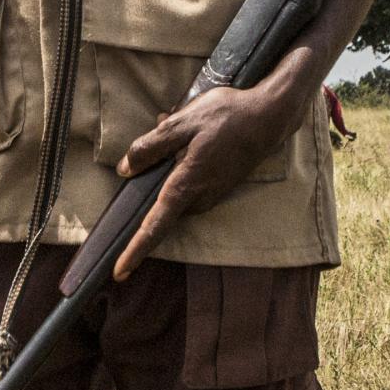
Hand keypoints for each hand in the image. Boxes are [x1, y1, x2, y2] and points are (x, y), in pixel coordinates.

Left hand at [113, 83, 300, 280]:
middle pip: (163, 205)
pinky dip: (183, 162)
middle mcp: (200, 197)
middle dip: (152, 179)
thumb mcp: (181, 123)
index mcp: (186, 185)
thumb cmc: (226, 118)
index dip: (135, 250)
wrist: (269, 117)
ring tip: (179, 128)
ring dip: (169, 165)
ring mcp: (213, 192)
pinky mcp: (220, 185)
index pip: (155, 226)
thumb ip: (150, 147)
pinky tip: (191, 136)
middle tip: (161, 136)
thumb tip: (125, 168)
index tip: (120, 272)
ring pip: (176, 190)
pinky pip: (190, 182)